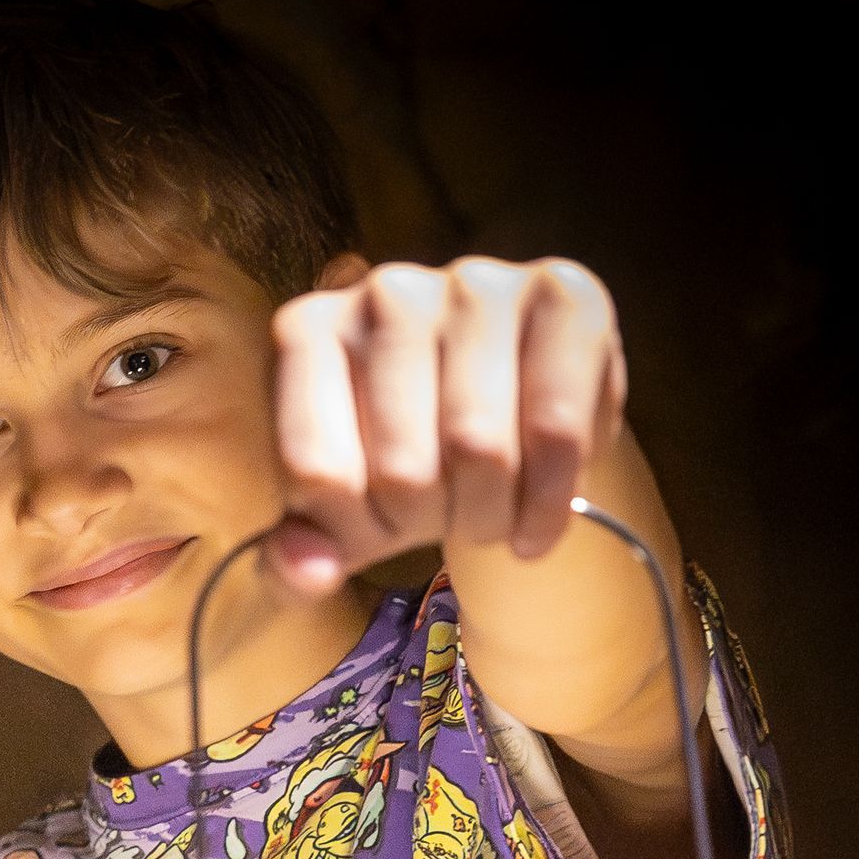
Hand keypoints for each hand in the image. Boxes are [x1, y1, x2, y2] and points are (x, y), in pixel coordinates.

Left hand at [265, 256, 627, 595]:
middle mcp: (385, 293)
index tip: (375, 534)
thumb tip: (312, 573)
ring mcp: (475, 285)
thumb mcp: (337, 520)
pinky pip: (557, 431)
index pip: (316, 472)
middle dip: (427, 526)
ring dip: (489, 517)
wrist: (499, 417)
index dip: (352, 531)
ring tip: (489, 516)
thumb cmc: (397, 462)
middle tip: (443, 523)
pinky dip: (548, 501)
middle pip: (402, 471)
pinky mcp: (562, 295)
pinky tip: (538, 518)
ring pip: (481, 451)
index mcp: (303, 334)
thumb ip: (296, 561)